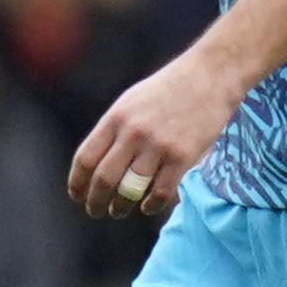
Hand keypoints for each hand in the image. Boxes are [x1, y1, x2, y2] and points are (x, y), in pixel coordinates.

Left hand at [69, 45, 250, 216]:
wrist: (209, 75)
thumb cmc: (168, 89)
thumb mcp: (131, 102)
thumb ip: (113, 130)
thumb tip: (95, 163)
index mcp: (115, 118)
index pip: (85, 159)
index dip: (77, 183)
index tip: (77, 195)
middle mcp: (133, 133)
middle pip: (104, 179)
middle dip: (96, 202)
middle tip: (96, 211)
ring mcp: (158, 145)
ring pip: (130, 190)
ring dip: (121, 207)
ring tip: (119, 211)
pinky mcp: (182, 156)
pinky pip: (161, 192)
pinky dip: (151, 205)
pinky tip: (147, 206)